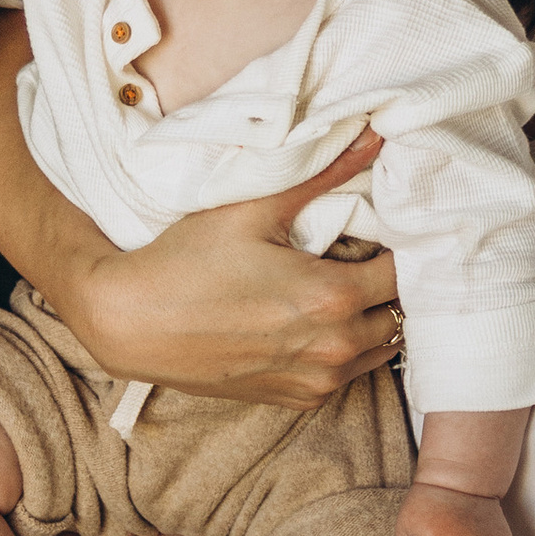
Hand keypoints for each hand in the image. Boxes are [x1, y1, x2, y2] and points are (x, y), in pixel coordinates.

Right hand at [75, 136, 398, 408]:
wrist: (131, 323)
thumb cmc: (186, 262)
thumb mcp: (254, 209)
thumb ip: (323, 174)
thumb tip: (373, 136)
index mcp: (331, 297)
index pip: (404, 270)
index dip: (404, 244)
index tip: (390, 226)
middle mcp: (334, 348)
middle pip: (400, 313)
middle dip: (393, 283)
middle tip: (374, 252)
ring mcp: (316, 380)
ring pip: (380, 347)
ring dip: (375, 317)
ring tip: (350, 283)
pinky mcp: (296, 399)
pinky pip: (347, 373)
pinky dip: (347, 346)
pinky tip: (320, 317)